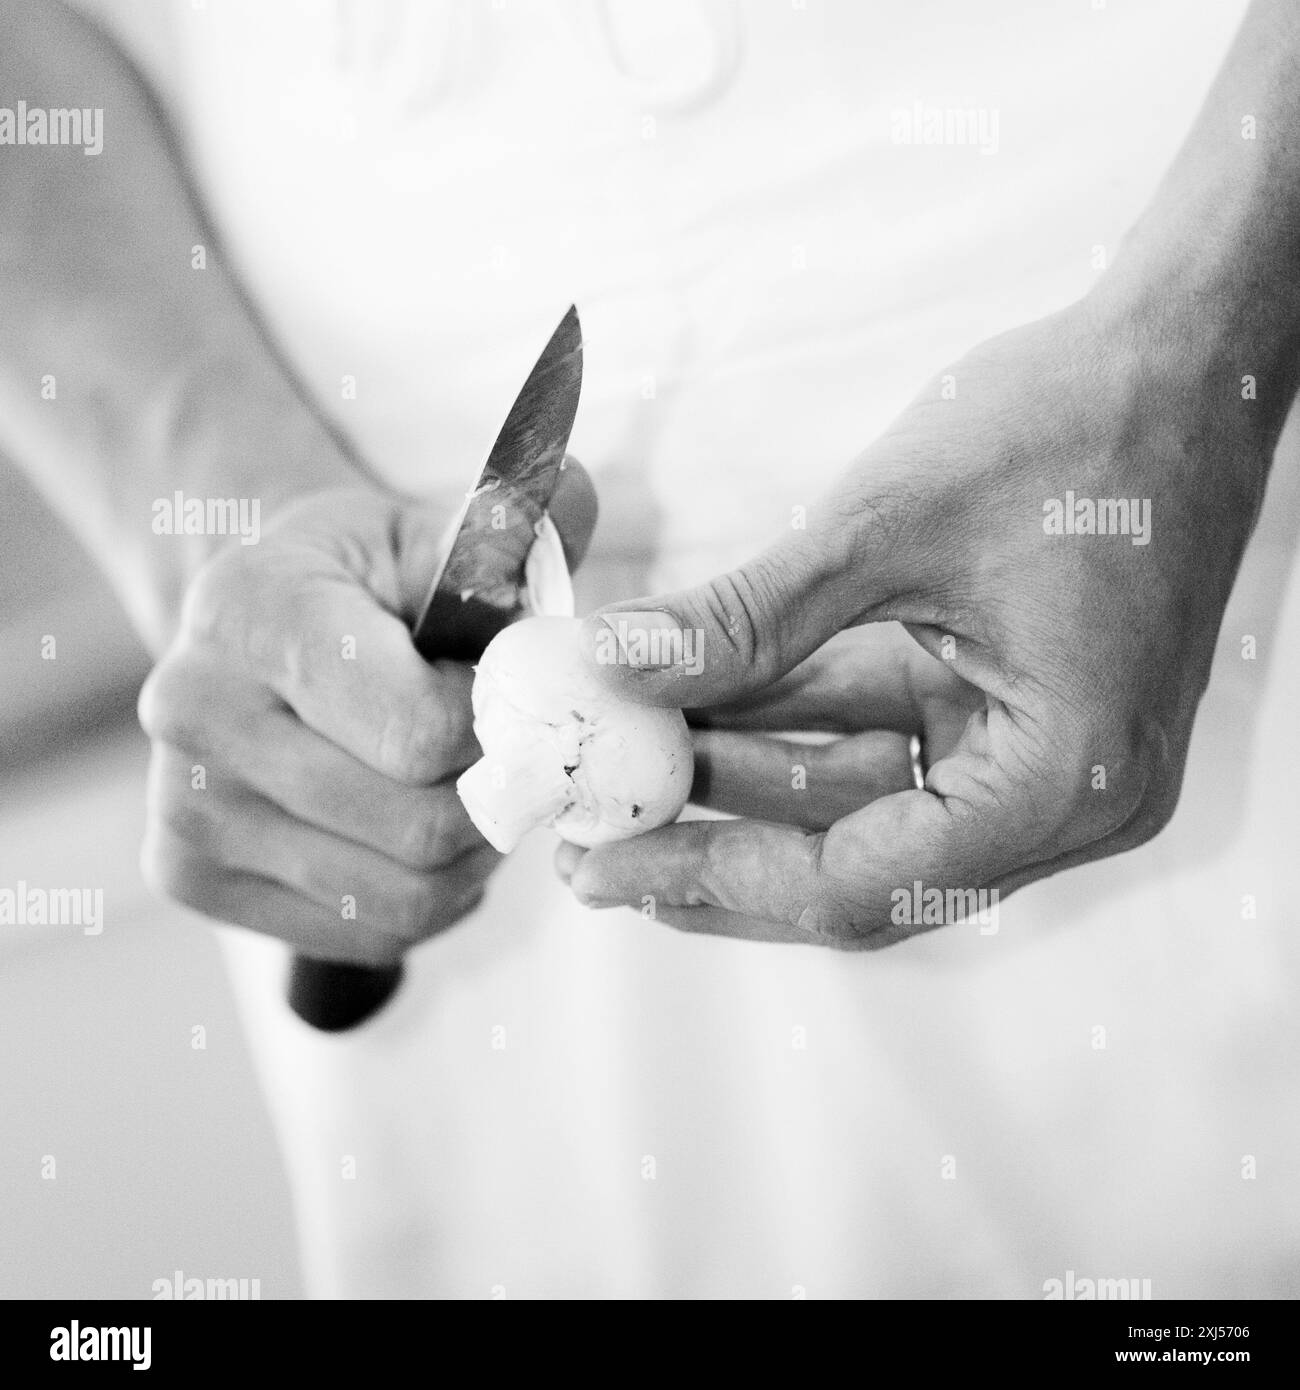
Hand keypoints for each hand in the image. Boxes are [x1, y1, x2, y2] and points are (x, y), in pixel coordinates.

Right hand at [139, 470, 595, 963]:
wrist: (257, 625)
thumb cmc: (367, 583)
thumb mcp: (436, 536)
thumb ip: (512, 530)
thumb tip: (577, 484)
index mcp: (252, 609)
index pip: (420, 731)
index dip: (504, 730)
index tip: (514, 701)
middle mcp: (193, 709)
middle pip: (417, 827)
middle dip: (496, 802)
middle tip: (510, 762)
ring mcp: (181, 805)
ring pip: (400, 897)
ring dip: (469, 861)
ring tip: (466, 794)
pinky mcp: (186, 875)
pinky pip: (364, 933)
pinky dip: (424, 901)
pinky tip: (415, 838)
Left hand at [557, 290, 1281, 945]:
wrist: (1181, 353)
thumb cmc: (1079, 423)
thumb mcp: (886, 526)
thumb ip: (745, 618)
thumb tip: (617, 665)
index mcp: (1064, 780)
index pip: (862, 880)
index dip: (721, 876)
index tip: (614, 865)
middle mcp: (1068, 797)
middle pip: (859, 866)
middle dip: (723, 848)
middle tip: (601, 848)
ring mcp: (1043, 755)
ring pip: (863, 803)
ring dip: (748, 778)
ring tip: (632, 760)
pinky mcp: (1013, 705)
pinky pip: (885, 738)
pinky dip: (796, 722)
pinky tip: (702, 706)